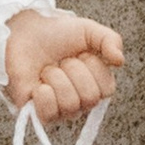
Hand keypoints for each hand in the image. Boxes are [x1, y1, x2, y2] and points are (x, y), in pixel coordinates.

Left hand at [5, 9, 125, 123]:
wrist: (24, 32)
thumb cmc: (57, 34)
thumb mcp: (89, 30)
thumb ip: (110, 40)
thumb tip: (120, 61)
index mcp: (96, 84)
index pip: (106, 89)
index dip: (93, 67)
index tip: (82, 53)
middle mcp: (80, 100)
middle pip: (89, 98)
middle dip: (73, 70)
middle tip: (62, 60)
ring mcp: (59, 109)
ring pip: (69, 105)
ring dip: (56, 78)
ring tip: (48, 69)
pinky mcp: (38, 113)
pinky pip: (48, 114)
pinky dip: (43, 94)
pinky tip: (39, 83)